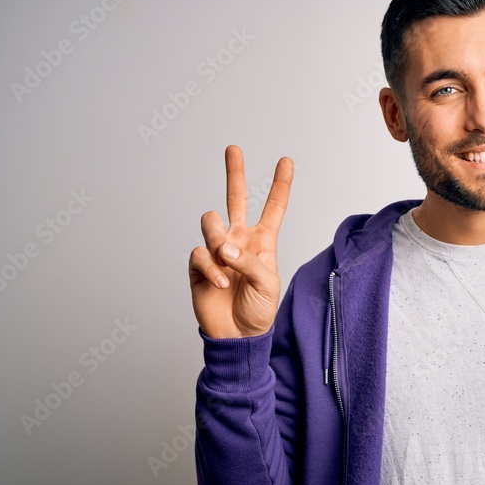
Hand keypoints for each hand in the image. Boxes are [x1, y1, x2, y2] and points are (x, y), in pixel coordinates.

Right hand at [188, 145, 293, 338]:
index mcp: (262, 242)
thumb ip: (250, 261)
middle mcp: (239, 239)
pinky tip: (220, 282)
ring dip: (218, 239)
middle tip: (233, 149)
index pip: (273, 208)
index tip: (286, 161)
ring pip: (211, 222)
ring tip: (226, 261)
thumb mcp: (267, 284)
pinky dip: (210, 267)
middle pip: (235, 198)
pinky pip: (200, 253)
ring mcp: (217, 250)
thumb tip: (224, 246)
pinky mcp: (198, 265)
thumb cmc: (258, 310)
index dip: (280, 185)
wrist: (237, 335)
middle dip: (234, 173)